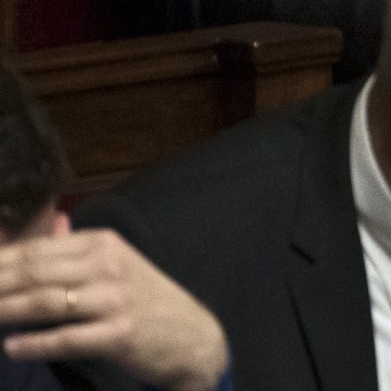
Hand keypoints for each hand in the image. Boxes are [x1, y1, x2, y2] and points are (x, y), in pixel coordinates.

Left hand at [0, 215, 228, 390]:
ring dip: (6, 311)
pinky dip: (36, 343)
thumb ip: (77, 248)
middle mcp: (109, 265)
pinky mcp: (120, 333)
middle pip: (36, 273)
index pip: (36, 250)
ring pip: (46, 302)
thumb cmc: (145, 301)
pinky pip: (68, 338)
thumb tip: (52, 223)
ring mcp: (115, 298)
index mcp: (104, 244)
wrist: (192, 336)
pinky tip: (12, 347)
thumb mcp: (116, 265)